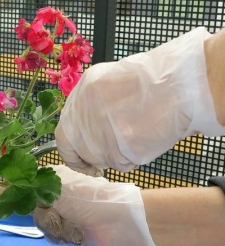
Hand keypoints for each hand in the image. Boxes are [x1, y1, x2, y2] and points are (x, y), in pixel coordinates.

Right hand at [33, 165, 165, 245]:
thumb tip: (8, 189)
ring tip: (76, 228)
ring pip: (44, 227)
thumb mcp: (58, 189)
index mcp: (53, 182)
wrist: (120, 224)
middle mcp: (57, 197)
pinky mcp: (72, 233)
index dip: (21, 197)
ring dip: (58, 230)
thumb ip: (33, 190)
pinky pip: (56, 239)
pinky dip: (67, 238)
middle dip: (47, 218)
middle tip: (61, 216)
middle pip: (34, 212)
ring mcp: (65, 216)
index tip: (20, 206)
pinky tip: (79, 236)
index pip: (28, 188)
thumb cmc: (88, 201)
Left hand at [56, 27, 224, 172]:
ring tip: (133, 140)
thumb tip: (89, 127)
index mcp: (82, 91)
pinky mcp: (112, 150)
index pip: (65, 132)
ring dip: (112, 157)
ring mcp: (95, 132)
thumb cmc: (155, 82)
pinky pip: (117, 164)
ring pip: (96, 158)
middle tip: (102, 163)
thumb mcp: (113, 82)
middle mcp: (82, 112)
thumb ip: (94, 104)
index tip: (80, 158)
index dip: (73, 149)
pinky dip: (129, 160)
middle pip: (75, 148)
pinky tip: (142, 142)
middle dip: (87, 159)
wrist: (180, 86)